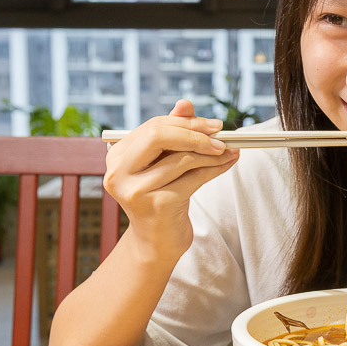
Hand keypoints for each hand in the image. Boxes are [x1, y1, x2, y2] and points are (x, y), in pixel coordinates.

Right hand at [103, 100, 239, 258]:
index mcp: (117, 157)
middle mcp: (119, 173)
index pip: (153, 127)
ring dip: (212, 153)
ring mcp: (136, 191)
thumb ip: (172, 133)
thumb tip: (185, 104)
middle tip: (222, 136)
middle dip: (196, 133)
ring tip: (230, 151)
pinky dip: (215, 169)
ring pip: (182, 158)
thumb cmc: (161, 196)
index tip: (213, 124)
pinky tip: (228, 163)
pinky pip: (194, 178)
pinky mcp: (158, 205)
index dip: (186, 122)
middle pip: (160, 136)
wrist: (156, 241)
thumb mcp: (164, 164)